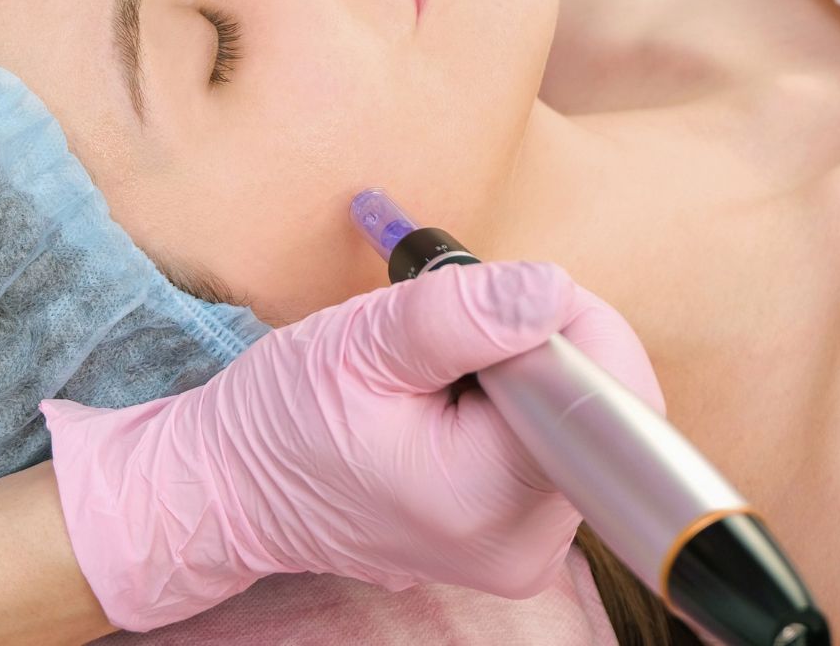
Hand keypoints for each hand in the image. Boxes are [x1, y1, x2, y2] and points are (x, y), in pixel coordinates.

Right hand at [41, 261, 662, 630]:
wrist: (235, 489)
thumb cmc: (283, 422)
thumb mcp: (358, 347)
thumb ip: (457, 317)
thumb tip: (549, 290)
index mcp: (494, 500)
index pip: (603, 392)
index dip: (563, 323)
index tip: (490, 304)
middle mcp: (529, 545)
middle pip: (598, 407)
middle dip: (537, 347)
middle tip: (449, 341)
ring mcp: (525, 550)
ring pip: (576, 424)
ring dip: (522, 377)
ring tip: (437, 377)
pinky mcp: (514, 538)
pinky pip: (550, 449)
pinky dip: (511, 410)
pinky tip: (449, 406)